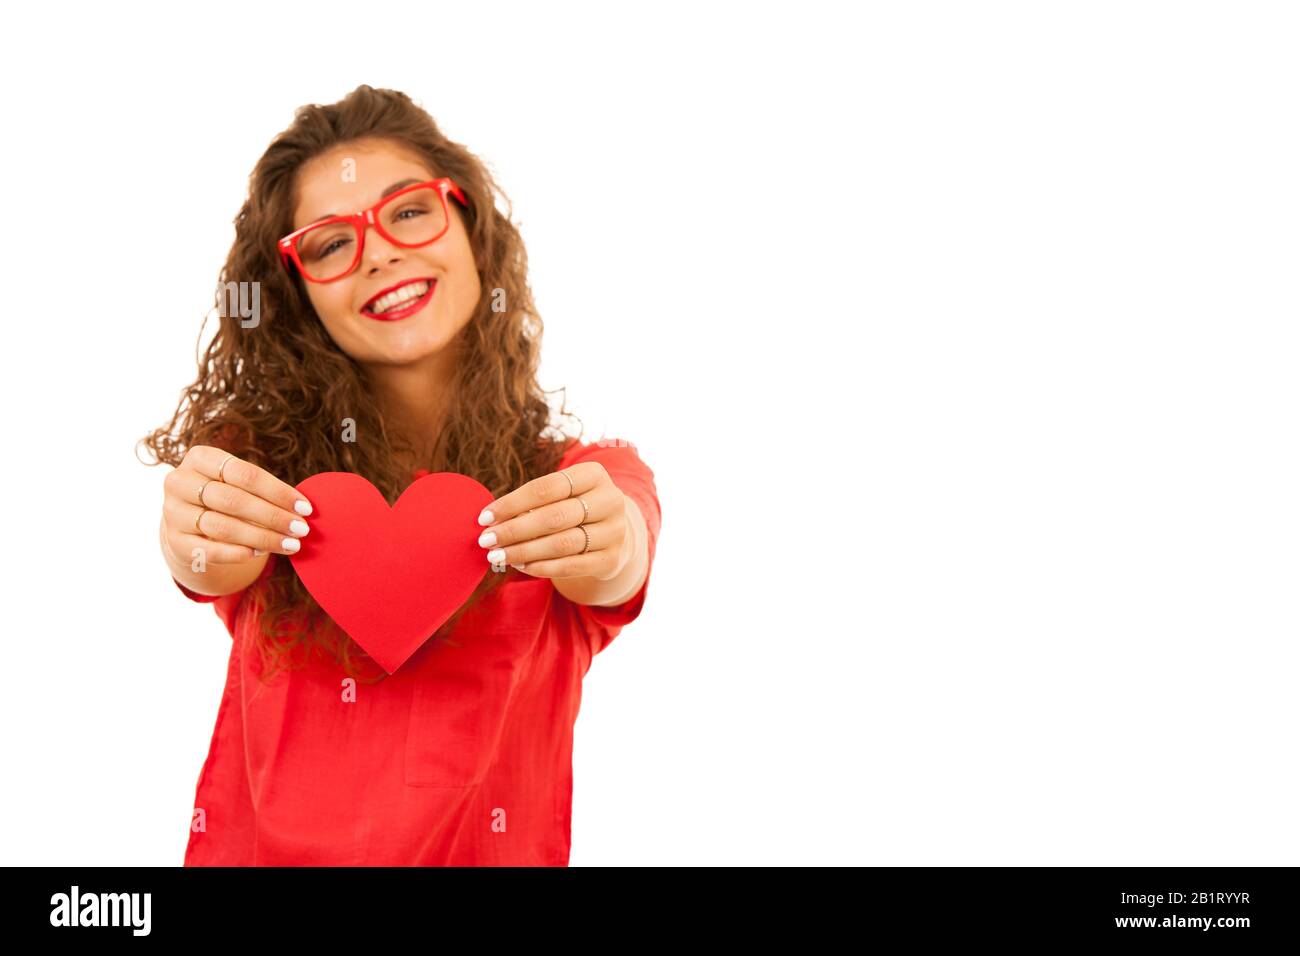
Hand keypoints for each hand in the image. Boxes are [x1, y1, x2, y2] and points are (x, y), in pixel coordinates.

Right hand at [162, 445, 314, 565]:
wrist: (189, 520)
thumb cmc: (225, 495)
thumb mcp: (239, 483)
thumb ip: (264, 491)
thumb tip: (303, 509)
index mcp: (200, 457)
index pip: (245, 474)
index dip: (278, 492)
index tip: (306, 508)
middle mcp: (180, 482)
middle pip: (234, 500)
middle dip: (273, 516)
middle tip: (302, 529)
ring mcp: (173, 512)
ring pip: (222, 527)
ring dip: (262, 537)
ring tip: (290, 544)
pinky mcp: (174, 540)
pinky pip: (208, 550)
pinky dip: (237, 553)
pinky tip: (261, 553)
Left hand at [475, 461, 631, 579]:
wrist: (612, 534)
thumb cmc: (574, 508)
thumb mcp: (561, 495)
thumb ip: (532, 503)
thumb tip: (491, 521)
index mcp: (594, 474)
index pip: (547, 487)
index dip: (512, 502)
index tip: (484, 517)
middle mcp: (610, 500)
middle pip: (554, 516)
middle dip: (515, 530)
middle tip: (487, 540)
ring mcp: (615, 531)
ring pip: (562, 543)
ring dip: (524, 551)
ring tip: (498, 556)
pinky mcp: (612, 559)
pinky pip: (571, 565)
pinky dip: (542, 567)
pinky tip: (521, 566)